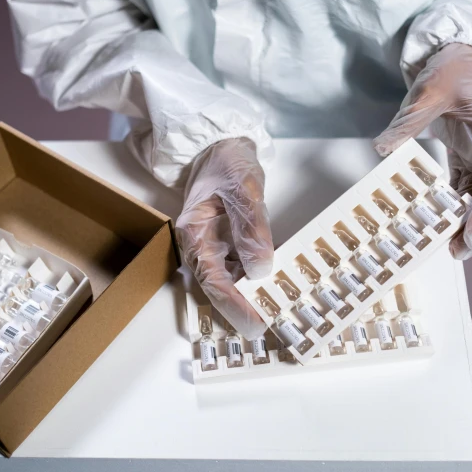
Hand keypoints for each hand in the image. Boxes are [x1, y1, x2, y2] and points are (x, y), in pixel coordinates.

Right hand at [176, 138, 273, 338]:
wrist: (221, 143)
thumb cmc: (227, 161)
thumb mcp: (243, 188)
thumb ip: (251, 228)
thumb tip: (260, 268)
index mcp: (195, 234)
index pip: (212, 280)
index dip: (233, 305)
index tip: (253, 324)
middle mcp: (201, 245)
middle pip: (219, 287)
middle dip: (241, 309)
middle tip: (268, 327)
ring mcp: (214, 245)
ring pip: (230, 279)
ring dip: (250, 297)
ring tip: (275, 311)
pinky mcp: (228, 241)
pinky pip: (240, 266)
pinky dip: (256, 278)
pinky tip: (275, 285)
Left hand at [373, 43, 471, 259]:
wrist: (459, 54)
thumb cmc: (452, 69)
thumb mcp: (428, 91)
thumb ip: (408, 121)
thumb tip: (382, 148)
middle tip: (462, 251)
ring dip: (469, 222)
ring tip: (452, 248)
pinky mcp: (468, 156)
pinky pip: (466, 187)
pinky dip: (457, 208)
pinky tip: (442, 225)